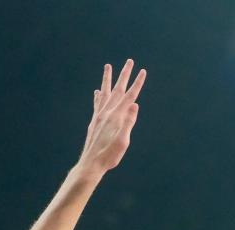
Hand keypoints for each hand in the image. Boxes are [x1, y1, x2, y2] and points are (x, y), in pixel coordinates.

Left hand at [78, 59, 146, 174]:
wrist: (91, 163)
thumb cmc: (109, 156)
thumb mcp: (123, 141)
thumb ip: (128, 122)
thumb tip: (135, 105)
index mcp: (116, 117)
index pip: (130, 96)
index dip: (137, 83)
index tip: (143, 71)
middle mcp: (106, 113)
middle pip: (118, 90)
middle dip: (125, 75)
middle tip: (129, 61)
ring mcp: (99, 116)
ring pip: (105, 92)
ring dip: (108, 79)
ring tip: (108, 66)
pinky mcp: (95, 121)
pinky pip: (97, 104)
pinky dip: (99, 95)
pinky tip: (97, 91)